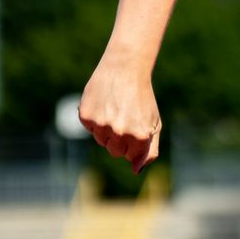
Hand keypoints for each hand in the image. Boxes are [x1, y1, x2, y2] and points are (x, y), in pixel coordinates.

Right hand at [78, 55, 161, 171]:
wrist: (125, 68)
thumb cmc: (142, 98)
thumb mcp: (153, 124)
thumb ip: (149, 151)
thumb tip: (135, 171)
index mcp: (140, 136)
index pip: (130, 156)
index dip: (132, 141)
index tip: (135, 124)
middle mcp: (120, 132)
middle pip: (114, 151)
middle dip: (119, 138)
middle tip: (124, 116)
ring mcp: (102, 124)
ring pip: (100, 140)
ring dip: (106, 129)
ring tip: (114, 108)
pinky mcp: (86, 115)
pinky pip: (89, 127)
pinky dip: (94, 117)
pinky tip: (103, 102)